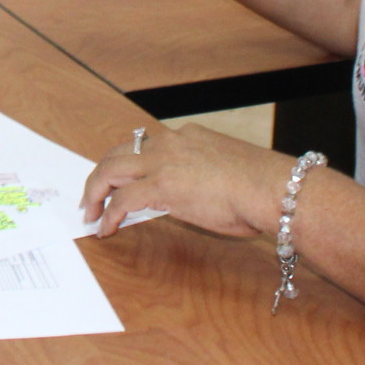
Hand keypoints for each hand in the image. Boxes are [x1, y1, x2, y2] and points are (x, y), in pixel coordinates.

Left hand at [81, 121, 291, 238]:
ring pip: (110, 170)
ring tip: (91, 213)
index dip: (127, 165)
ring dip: (96, 192)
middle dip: (101, 176)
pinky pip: (122, 199)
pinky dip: (109, 214)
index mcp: (187, 137)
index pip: (144, 146)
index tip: (121, 180)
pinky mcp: (161, 186)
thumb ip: (202, 177)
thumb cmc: (263, 187)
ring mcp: (163, 162)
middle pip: (119, 153)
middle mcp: (170, 143)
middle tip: (93, 196)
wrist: (273, 189)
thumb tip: (194, 196)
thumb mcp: (226, 171)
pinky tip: (106, 228)